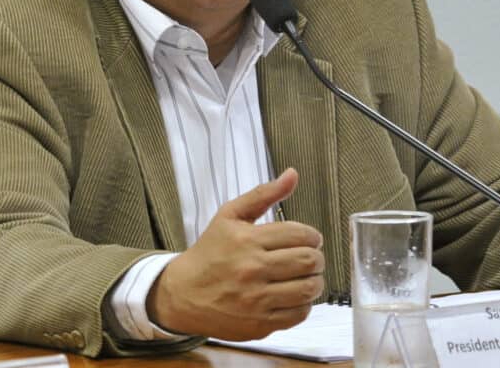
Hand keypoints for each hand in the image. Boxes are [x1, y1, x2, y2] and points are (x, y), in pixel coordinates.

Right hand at [148, 168, 324, 339]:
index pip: (300, 235)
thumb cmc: (209, 252)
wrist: (182, 294)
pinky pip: (298, 314)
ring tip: (307, 276)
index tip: (310, 239)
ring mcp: (256, 300)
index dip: (312, 236)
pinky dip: (304, 304)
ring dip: (315, 280)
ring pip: (308, 288)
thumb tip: (292, 174)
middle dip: (317, 257)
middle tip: (311, 257)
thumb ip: (264, 194)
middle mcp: (252, 270)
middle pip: (309, 261)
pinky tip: (294, 295)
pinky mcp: (259, 324)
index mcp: (248, 240)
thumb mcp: (230, 215)